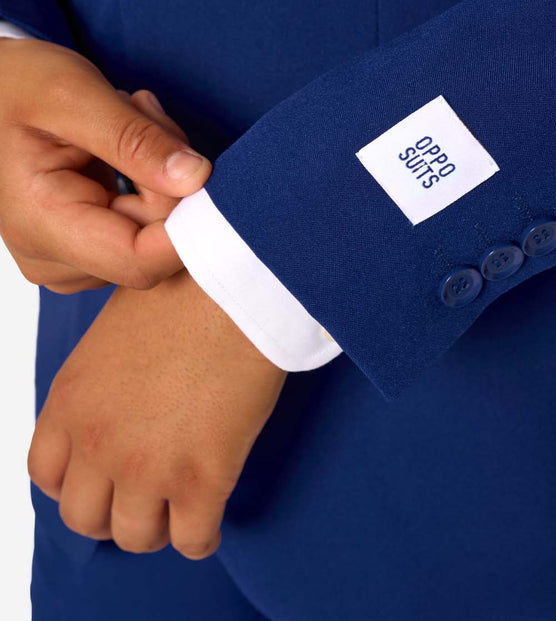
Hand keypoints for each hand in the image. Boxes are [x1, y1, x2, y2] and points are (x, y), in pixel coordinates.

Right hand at [0, 38, 210, 291]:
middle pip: (154, 243)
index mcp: (42, 226)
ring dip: (158, 174)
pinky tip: (121, 145)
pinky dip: (147, 182)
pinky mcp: (84, 246)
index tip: (200, 169)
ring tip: (123, 120)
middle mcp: (54, 259)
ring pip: (154, 233)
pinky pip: (142, 226)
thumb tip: (197, 179)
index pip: (140, 260)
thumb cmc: (13, 85)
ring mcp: (70, 258)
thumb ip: (136, 140)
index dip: (187, 224)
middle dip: (168, 176)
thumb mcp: (72, 94)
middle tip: (144, 112)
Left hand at [27, 270, 286, 557]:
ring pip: (135, 537)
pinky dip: (202, 536)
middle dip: (113, 513)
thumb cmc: (184, 292)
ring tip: (179, 509)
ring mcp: (146, 466)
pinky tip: (212, 513)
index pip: (45, 474)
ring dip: (157, 527)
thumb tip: (119, 397)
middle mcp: (97, 440)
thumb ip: (102, 379)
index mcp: (70, 400)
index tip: (102, 478)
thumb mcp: (114, 330)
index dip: (75, 483)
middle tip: (143, 498)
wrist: (236, 287)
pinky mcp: (200, 479)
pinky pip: (192, 541)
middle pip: (84, 517)